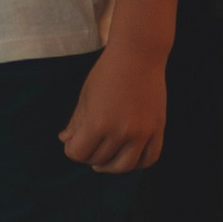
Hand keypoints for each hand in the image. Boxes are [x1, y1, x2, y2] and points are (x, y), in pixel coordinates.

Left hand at [59, 42, 166, 172]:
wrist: (138, 55)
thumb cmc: (107, 72)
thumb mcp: (86, 95)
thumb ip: (76, 121)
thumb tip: (65, 141)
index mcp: (98, 122)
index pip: (79, 153)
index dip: (72, 150)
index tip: (71, 144)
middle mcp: (121, 132)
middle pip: (99, 160)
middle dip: (88, 156)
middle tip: (86, 149)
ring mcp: (142, 133)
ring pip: (124, 166)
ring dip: (110, 167)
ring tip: (103, 162)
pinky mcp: (157, 130)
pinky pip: (148, 159)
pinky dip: (136, 164)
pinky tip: (126, 158)